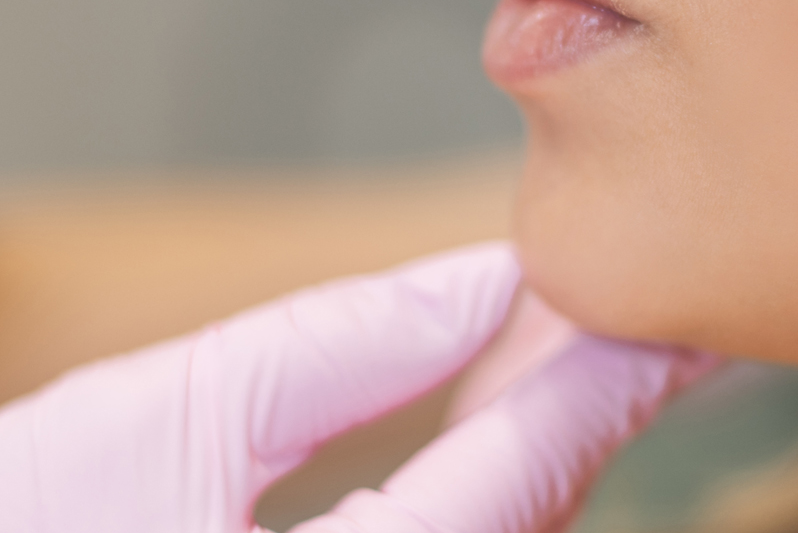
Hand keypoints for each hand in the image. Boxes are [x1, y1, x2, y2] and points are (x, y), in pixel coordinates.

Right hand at [0, 243, 720, 532]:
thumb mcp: (144, 423)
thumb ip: (325, 353)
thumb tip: (468, 288)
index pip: (516, 481)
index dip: (600, 384)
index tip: (652, 319)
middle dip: (566, 438)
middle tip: (606, 345)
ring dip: (518, 489)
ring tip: (535, 396)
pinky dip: (460, 527)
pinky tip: (458, 479)